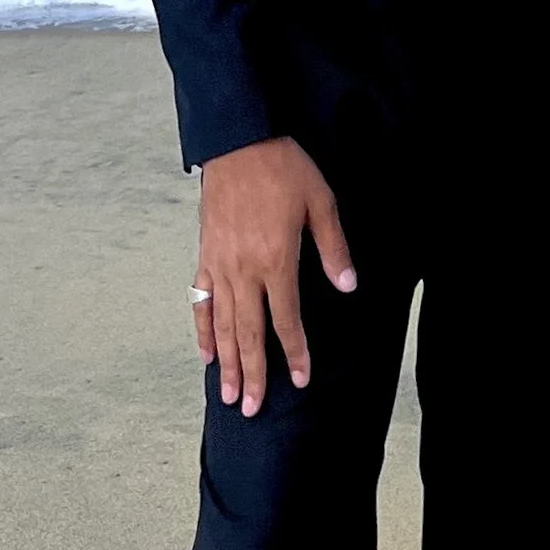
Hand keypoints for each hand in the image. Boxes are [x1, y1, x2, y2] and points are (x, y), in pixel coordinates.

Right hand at [191, 135, 355, 415]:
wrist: (239, 140)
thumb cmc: (285, 168)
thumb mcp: (321, 202)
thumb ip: (333, 249)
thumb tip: (347, 287)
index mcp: (276, 260)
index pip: (286, 319)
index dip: (294, 352)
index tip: (299, 380)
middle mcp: (244, 270)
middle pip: (249, 332)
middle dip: (254, 373)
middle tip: (254, 409)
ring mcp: (220, 264)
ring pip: (223, 324)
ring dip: (227, 362)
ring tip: (230, 396)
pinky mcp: (205, 254)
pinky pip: (201, 300)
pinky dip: (202, 329)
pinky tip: (206, 353)